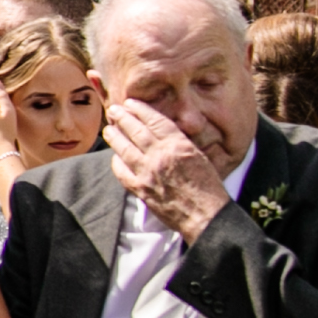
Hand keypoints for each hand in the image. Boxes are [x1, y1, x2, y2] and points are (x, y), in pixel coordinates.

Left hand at [104, 100, 232, 240]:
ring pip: (125, 149)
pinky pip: (122, 172)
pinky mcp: (140, 189)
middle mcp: (160, 155)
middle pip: (136, 131)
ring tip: (109, 129)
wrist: (205, 215)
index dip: (140, 109)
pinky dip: (116, 162)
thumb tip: (162, 134)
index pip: (154, 120)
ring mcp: (147, 172)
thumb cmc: (208, 187)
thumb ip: (179, 143)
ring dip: (115, 137)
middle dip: (122, 118)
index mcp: (178, 145)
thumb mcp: (199, 156)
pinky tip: (115, 157)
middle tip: (114, 110)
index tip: (131, 103)